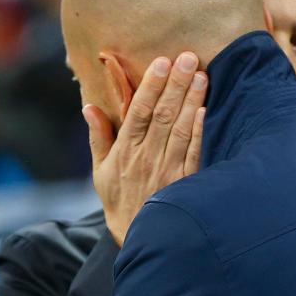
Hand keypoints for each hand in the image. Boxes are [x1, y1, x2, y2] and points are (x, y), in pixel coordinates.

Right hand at [82, 52, 206, 245]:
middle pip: (162, 114)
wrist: (139, 238)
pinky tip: (206, 110)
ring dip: (192, 100)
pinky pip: (194, 153)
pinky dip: (200, 131)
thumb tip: (89, 107)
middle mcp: (146, 157)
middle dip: (176, 84)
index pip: (138, 112)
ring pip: (181, 129)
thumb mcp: (100, 171)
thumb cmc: (119, 200)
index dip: (151, 86)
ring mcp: (167, 170)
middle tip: (189, 57)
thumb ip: (98, 137)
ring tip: (201, 75)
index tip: (161, 62)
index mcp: (124, 151)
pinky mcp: (185, 182)